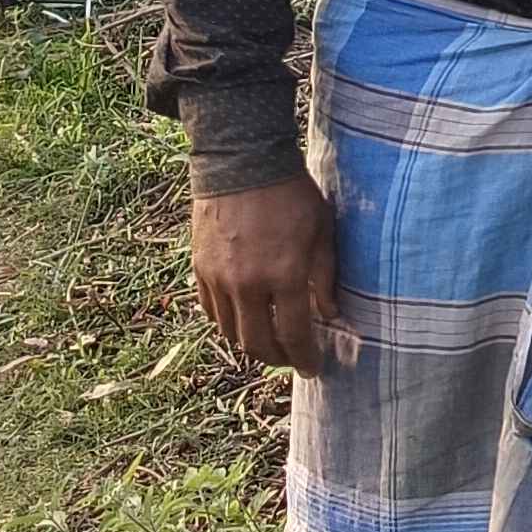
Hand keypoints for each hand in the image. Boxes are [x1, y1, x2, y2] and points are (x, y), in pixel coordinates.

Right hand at [190, 167, 354, 376]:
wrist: (242, 162)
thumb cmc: (291, 194)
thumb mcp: (323, 232)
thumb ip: (326, 277)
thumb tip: (332, 315)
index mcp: (285, 276)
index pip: (294, 335)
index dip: (305, 358)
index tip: (314, 369)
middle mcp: (248, 285)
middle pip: (258, 343)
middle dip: (277, 358)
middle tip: (291, 359)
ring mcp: (219, 279)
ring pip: (231, 332)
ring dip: (251, 343)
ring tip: (268, 342)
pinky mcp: (200, 269)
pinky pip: (211, 311)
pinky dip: (228, 323)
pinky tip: (243, 320)